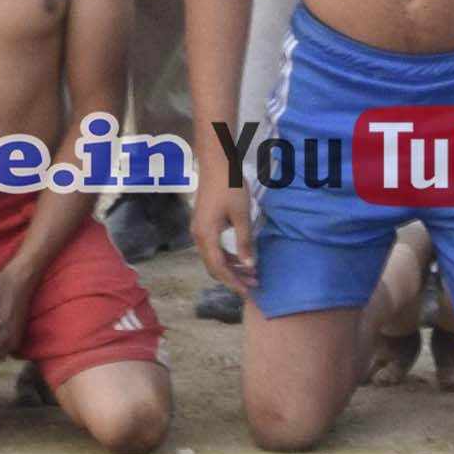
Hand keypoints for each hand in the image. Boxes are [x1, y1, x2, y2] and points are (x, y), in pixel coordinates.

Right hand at [194, 176, 256, 294]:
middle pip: (214, 266)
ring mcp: (199, 230)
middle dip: (233, 278)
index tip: (249, 291)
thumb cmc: (230, 185)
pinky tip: (241, 257)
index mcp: (205, 235)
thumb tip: (248, 265)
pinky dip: (227, 256)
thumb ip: (244, 241)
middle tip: (254, 284)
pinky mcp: (203, 224)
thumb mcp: (241, 215)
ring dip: (231, 267)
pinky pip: (213, 248)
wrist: (216, 162)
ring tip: (251, 272)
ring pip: (213, 258)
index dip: (234, 282)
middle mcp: (198, 236)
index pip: (219, 268)